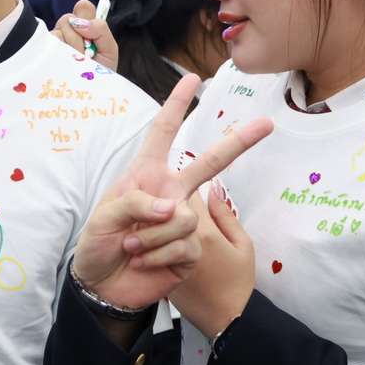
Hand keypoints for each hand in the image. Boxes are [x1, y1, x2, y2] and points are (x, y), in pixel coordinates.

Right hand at [51, 0, 118, 71]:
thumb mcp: (109, 50)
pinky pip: (50, 43)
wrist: (92, 93)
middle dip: (79, 37)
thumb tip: (80, 23)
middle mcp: (69, 30)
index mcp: (85, 26)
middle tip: (85, 52)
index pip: (82, 6)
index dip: (85, 15)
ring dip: (72, 49)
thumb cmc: (101, 72)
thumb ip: (101, 30)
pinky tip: (65, 65)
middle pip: (67, 17)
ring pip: (59, 31)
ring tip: (77, 63)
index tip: (89, 31)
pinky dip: (60, 54)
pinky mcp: (44, 51)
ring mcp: (55, 40)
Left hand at [73, 74, 271, 310]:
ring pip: (185, 218)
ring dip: (153, 235)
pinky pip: (186, 245)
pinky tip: (144, 262)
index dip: (177, 106)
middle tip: (266, 124)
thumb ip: (135, 203)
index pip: (163, 135)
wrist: (102, 286)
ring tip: (132, 246)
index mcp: (146, 176)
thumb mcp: (104, 216)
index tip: (193, 78)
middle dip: (238, 143)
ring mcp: (182, 222)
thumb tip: (172, 206)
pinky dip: (160, 255)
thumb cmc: (98, 244)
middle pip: (208, 164)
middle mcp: (169, 193)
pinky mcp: (190, 252)